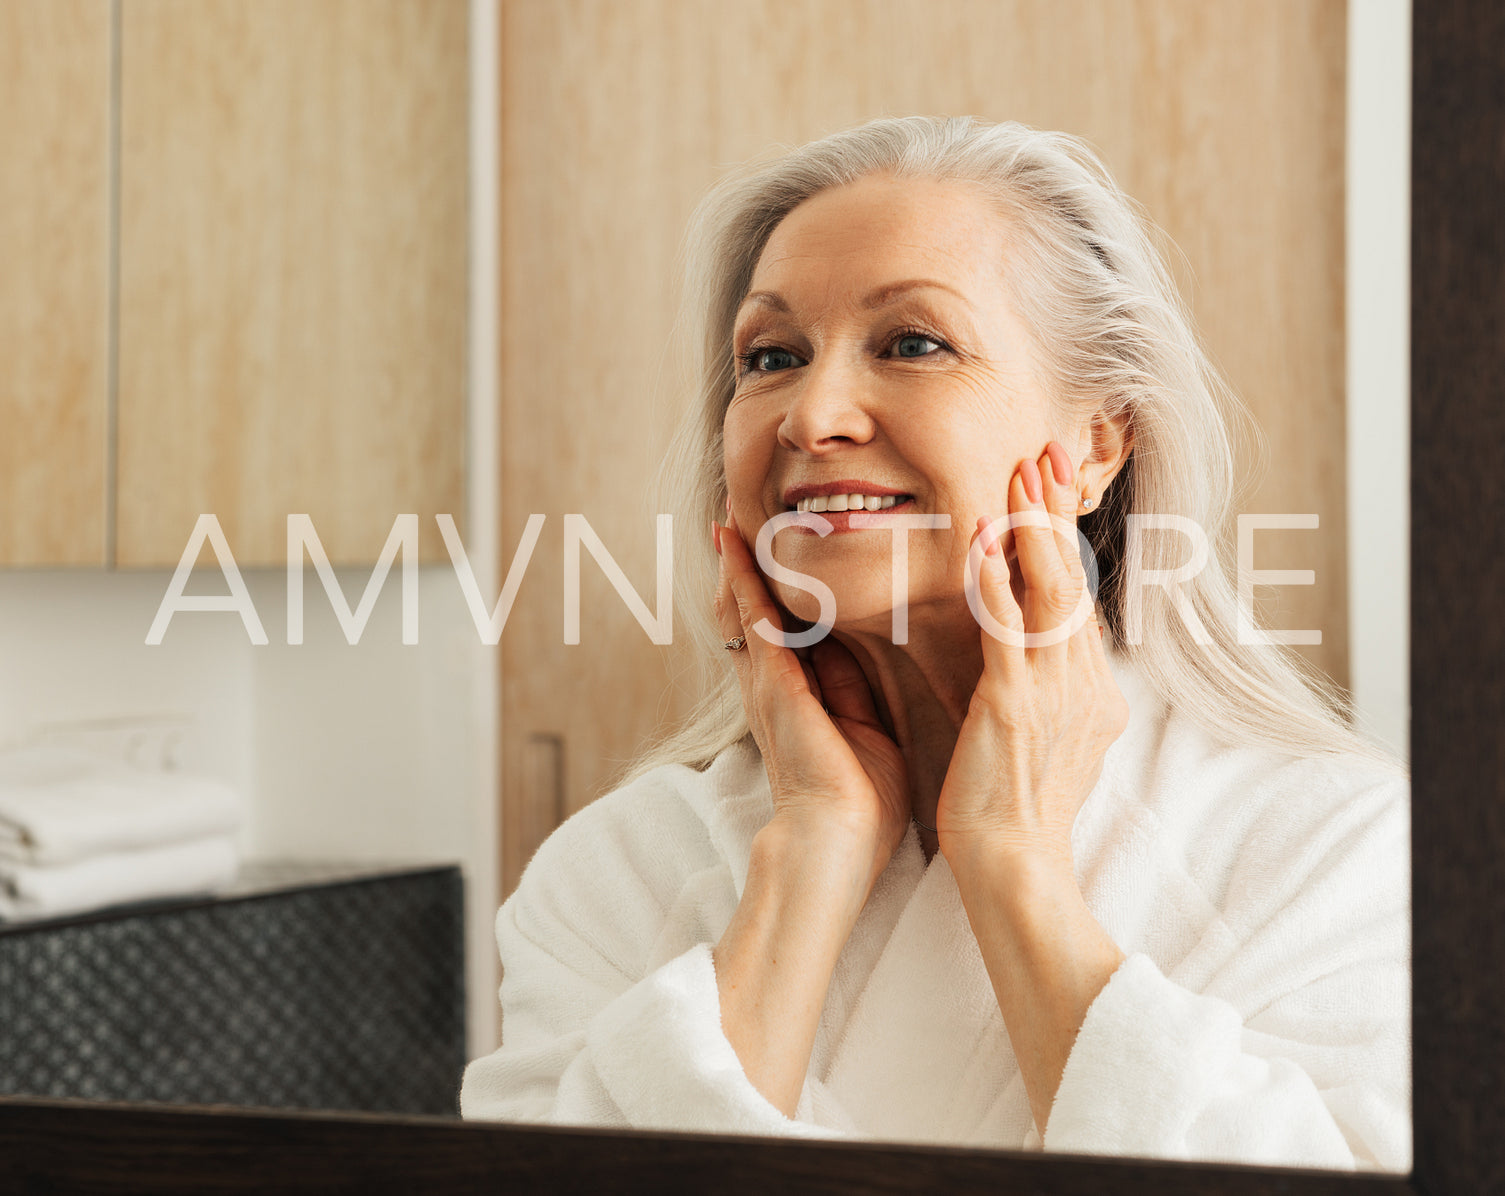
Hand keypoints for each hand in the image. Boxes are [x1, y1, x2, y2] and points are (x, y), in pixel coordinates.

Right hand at [713, 509, 910, 878]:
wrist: (836, 845)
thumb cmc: (859, 805)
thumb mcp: (866, 732)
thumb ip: (853, 692)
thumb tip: (853, 652)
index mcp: (798, 704)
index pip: (783, 638)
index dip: (776, 598)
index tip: (773, 560)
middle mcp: (772, 691)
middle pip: (749, 618)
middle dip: (742, 574)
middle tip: (733, 526)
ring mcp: (766, 686)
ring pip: (743, 612)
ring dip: (736, 567)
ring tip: (727, 524)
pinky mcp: (772, 685)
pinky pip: (752, 620)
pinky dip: (743, 581)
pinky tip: (736, 548)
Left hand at [936, 443, 1128, 870]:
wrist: (1014, 868)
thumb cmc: (1016, 810)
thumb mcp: (1048, 741)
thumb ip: (1050, 692)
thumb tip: (1046, 657)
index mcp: (1091, 692)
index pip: (1076, 600)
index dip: (1063, 541)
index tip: (1049, 487)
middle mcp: (1083, 685)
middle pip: (1073, 581)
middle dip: (1056, 514)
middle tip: (1046, 452)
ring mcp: (1054, 694)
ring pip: (1051, 593)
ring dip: (1034, 529)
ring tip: (1021, 474)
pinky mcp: (1015, 707)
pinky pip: (1008, 631)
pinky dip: (998, 580)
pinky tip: (983, 538)